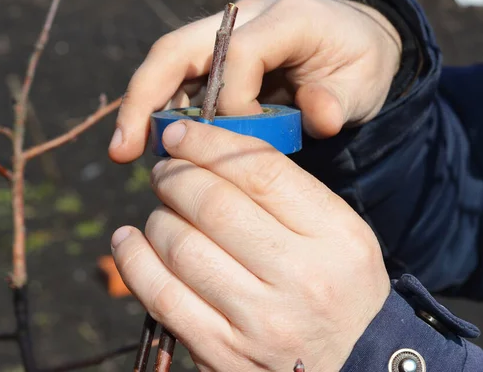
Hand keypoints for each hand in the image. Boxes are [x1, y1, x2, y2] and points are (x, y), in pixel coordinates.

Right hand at [109, 0, 401, 163]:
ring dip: (144, 108)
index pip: (238, 56)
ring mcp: (225, 35)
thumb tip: (320, 120)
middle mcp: (243, 20)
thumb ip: (339, 100)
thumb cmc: (358, 62)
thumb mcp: (363, 82)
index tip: (249, 141)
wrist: (354, 39)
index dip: (234, 102)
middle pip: (176, 49)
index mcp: (285, 19)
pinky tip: (154, 145)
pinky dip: (163, 111)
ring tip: (127, 153)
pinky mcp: (217, 57)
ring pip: (168, 64)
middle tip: (124, 150)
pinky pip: (180, 80)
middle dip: (145, 99)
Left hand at [111, 121, 389, 370]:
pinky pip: (162, 296)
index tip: (181, 133)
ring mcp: (259, 319)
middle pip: (214, 205)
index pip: (260, 171)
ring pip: (181, 246)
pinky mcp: (224, 352)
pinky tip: (128, 241)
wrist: (354, 366)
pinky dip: (134, 260)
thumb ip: (288, 194)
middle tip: (165, 171)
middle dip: (175, 176)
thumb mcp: (339, 234)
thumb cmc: (341, 289)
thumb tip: (214, 156)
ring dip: (158, 217)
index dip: (209, 143)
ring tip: (161, 211)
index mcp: (335, 237)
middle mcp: (300, 276)